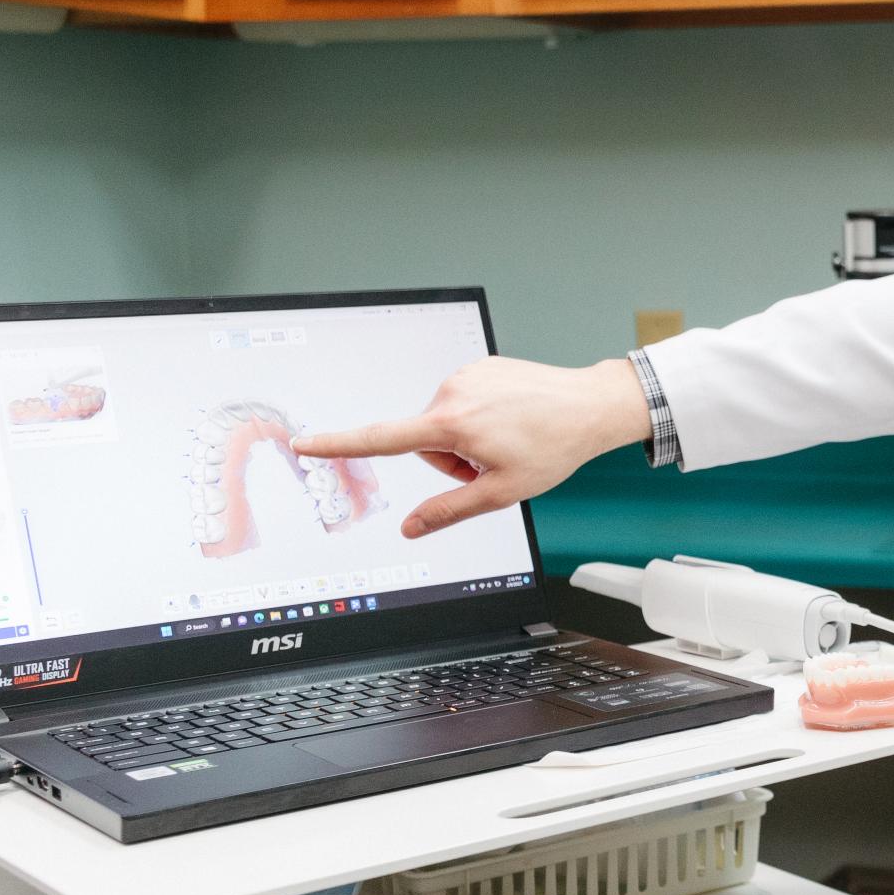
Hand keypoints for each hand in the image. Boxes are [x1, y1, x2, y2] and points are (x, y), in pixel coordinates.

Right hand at [292, 357, 649, 537]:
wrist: (590, 406)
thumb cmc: (553, 447)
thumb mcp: (501, 492)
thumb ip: (448, 511)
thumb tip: (410, 529)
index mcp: (452, 424)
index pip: (381, 439)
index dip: (337, 444)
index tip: (303, 444)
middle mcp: (452, 392)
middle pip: (426, 441)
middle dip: (452, 459)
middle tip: (494, 461)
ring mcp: (467, 375)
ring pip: (446, 423)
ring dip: (468, 438)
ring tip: (509, 438)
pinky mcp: (480, 365)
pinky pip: (465, 402)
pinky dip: (482, 417)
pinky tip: (514, 419)